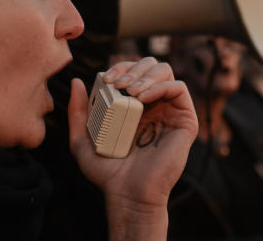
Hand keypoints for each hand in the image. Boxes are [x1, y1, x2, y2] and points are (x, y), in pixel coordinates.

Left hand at [68, 57, 197, 210]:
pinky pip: (180, 88)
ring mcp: (171, 112)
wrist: (128, 195)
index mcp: (135, 105)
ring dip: (146, 75)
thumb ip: (78, 112)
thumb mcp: (82, 141)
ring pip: (166, 72)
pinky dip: (161, 86)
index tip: (107, 78)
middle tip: (120, 83)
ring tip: (131, 90)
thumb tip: (76, 81)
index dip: (121, 67)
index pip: (133, 71)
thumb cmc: (108, 173)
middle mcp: (155, 105)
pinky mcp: (186, 121)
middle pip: (151, 66)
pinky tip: (143, 97)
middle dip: (134, 67)